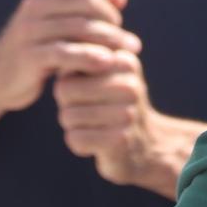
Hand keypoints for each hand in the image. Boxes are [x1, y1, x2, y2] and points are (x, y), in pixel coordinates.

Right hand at [0, 0, 140, 115]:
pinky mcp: (29, 57)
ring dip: (111, 40)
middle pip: (87, 1)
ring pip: (82, 28)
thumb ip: (89, 6)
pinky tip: (107, 63)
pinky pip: (67, 53)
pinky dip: (91, 57)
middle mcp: (34, 4)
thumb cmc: (39, 46)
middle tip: (123, 36)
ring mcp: (29, 30)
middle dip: (112, 18)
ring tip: (128, 51)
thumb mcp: (61, 22)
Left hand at [53, 55, 200, 197]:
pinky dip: (79, 144)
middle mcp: (130, 84)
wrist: (144, 145)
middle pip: (64, 90)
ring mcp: (127, 113)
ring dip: (73, 126)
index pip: (68, 66)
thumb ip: (79, 61)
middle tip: (89, 112)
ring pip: (67, 116)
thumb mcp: (100, 75)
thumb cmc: (110, 105)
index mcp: (124, 61)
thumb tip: (63, 63)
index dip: (68, 83)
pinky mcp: (120, 140)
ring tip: (95, 126)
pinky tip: (97, 143)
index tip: (88, 91)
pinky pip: (75, 139)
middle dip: (67, 105)